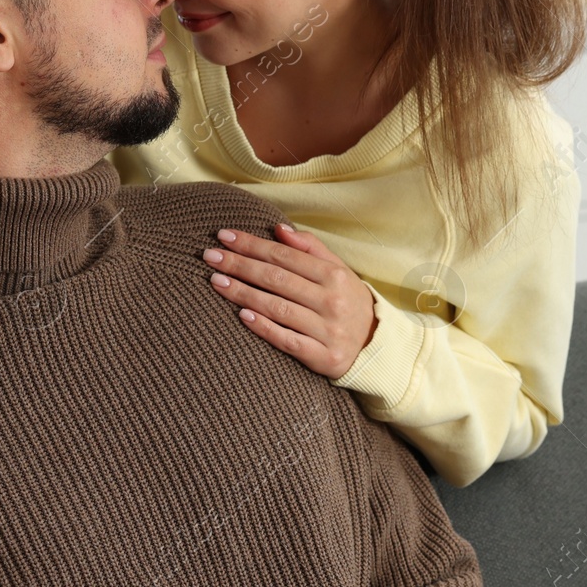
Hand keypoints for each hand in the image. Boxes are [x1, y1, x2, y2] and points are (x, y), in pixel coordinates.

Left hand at [203, 224, 376, 379]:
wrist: (376, 346)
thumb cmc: (348, 301)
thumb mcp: (339, 270)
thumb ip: (310, 248)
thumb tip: (279, 228)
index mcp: (334, 275)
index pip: (285, 255)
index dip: (253, 244)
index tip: (224, 236)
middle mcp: (332, 300)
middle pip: (277, 279)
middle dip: (240, 265)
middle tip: (210, 256)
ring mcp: (328, 330)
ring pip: (278, 308)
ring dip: (243, 294)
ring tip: (216, 281)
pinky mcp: (323, 357)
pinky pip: (288, 341)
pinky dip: (265, 328)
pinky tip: (242, 316)